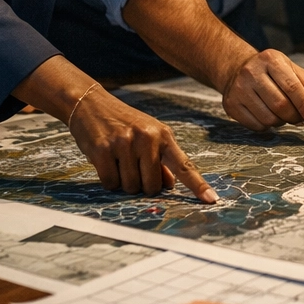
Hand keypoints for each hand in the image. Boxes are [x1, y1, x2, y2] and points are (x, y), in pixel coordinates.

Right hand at [67, 86, 216, 201]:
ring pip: (130, 187)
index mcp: (164, 135)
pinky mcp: (103, 150)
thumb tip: (171, 185)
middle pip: (152, 187)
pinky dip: (108, 180)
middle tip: (132, 167)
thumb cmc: (123, 123)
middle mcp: (147, 138)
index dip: (198, 185)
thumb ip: (161, 160)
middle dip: (142, 185)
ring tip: (118, 160)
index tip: (211, 200)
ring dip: (123, 182)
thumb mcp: (148, 135)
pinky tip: (105, 162)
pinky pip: (111, 183)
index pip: (184, 165)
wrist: (91, 104)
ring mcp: (125, 143)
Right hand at [222, 49, 303, 131]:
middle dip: (294, 116)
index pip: (292, 86)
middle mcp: (252, 72)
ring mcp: (239, 89)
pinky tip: (267, 114)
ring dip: (281, 122)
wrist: (237, 70)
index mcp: (271, 60)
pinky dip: (267, 126)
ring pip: (268, 119)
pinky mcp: (231, 105)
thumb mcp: (292, 70)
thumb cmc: (272, 72)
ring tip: (281, 113)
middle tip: (299, 118)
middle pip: (280, 105)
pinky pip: (256, 126)